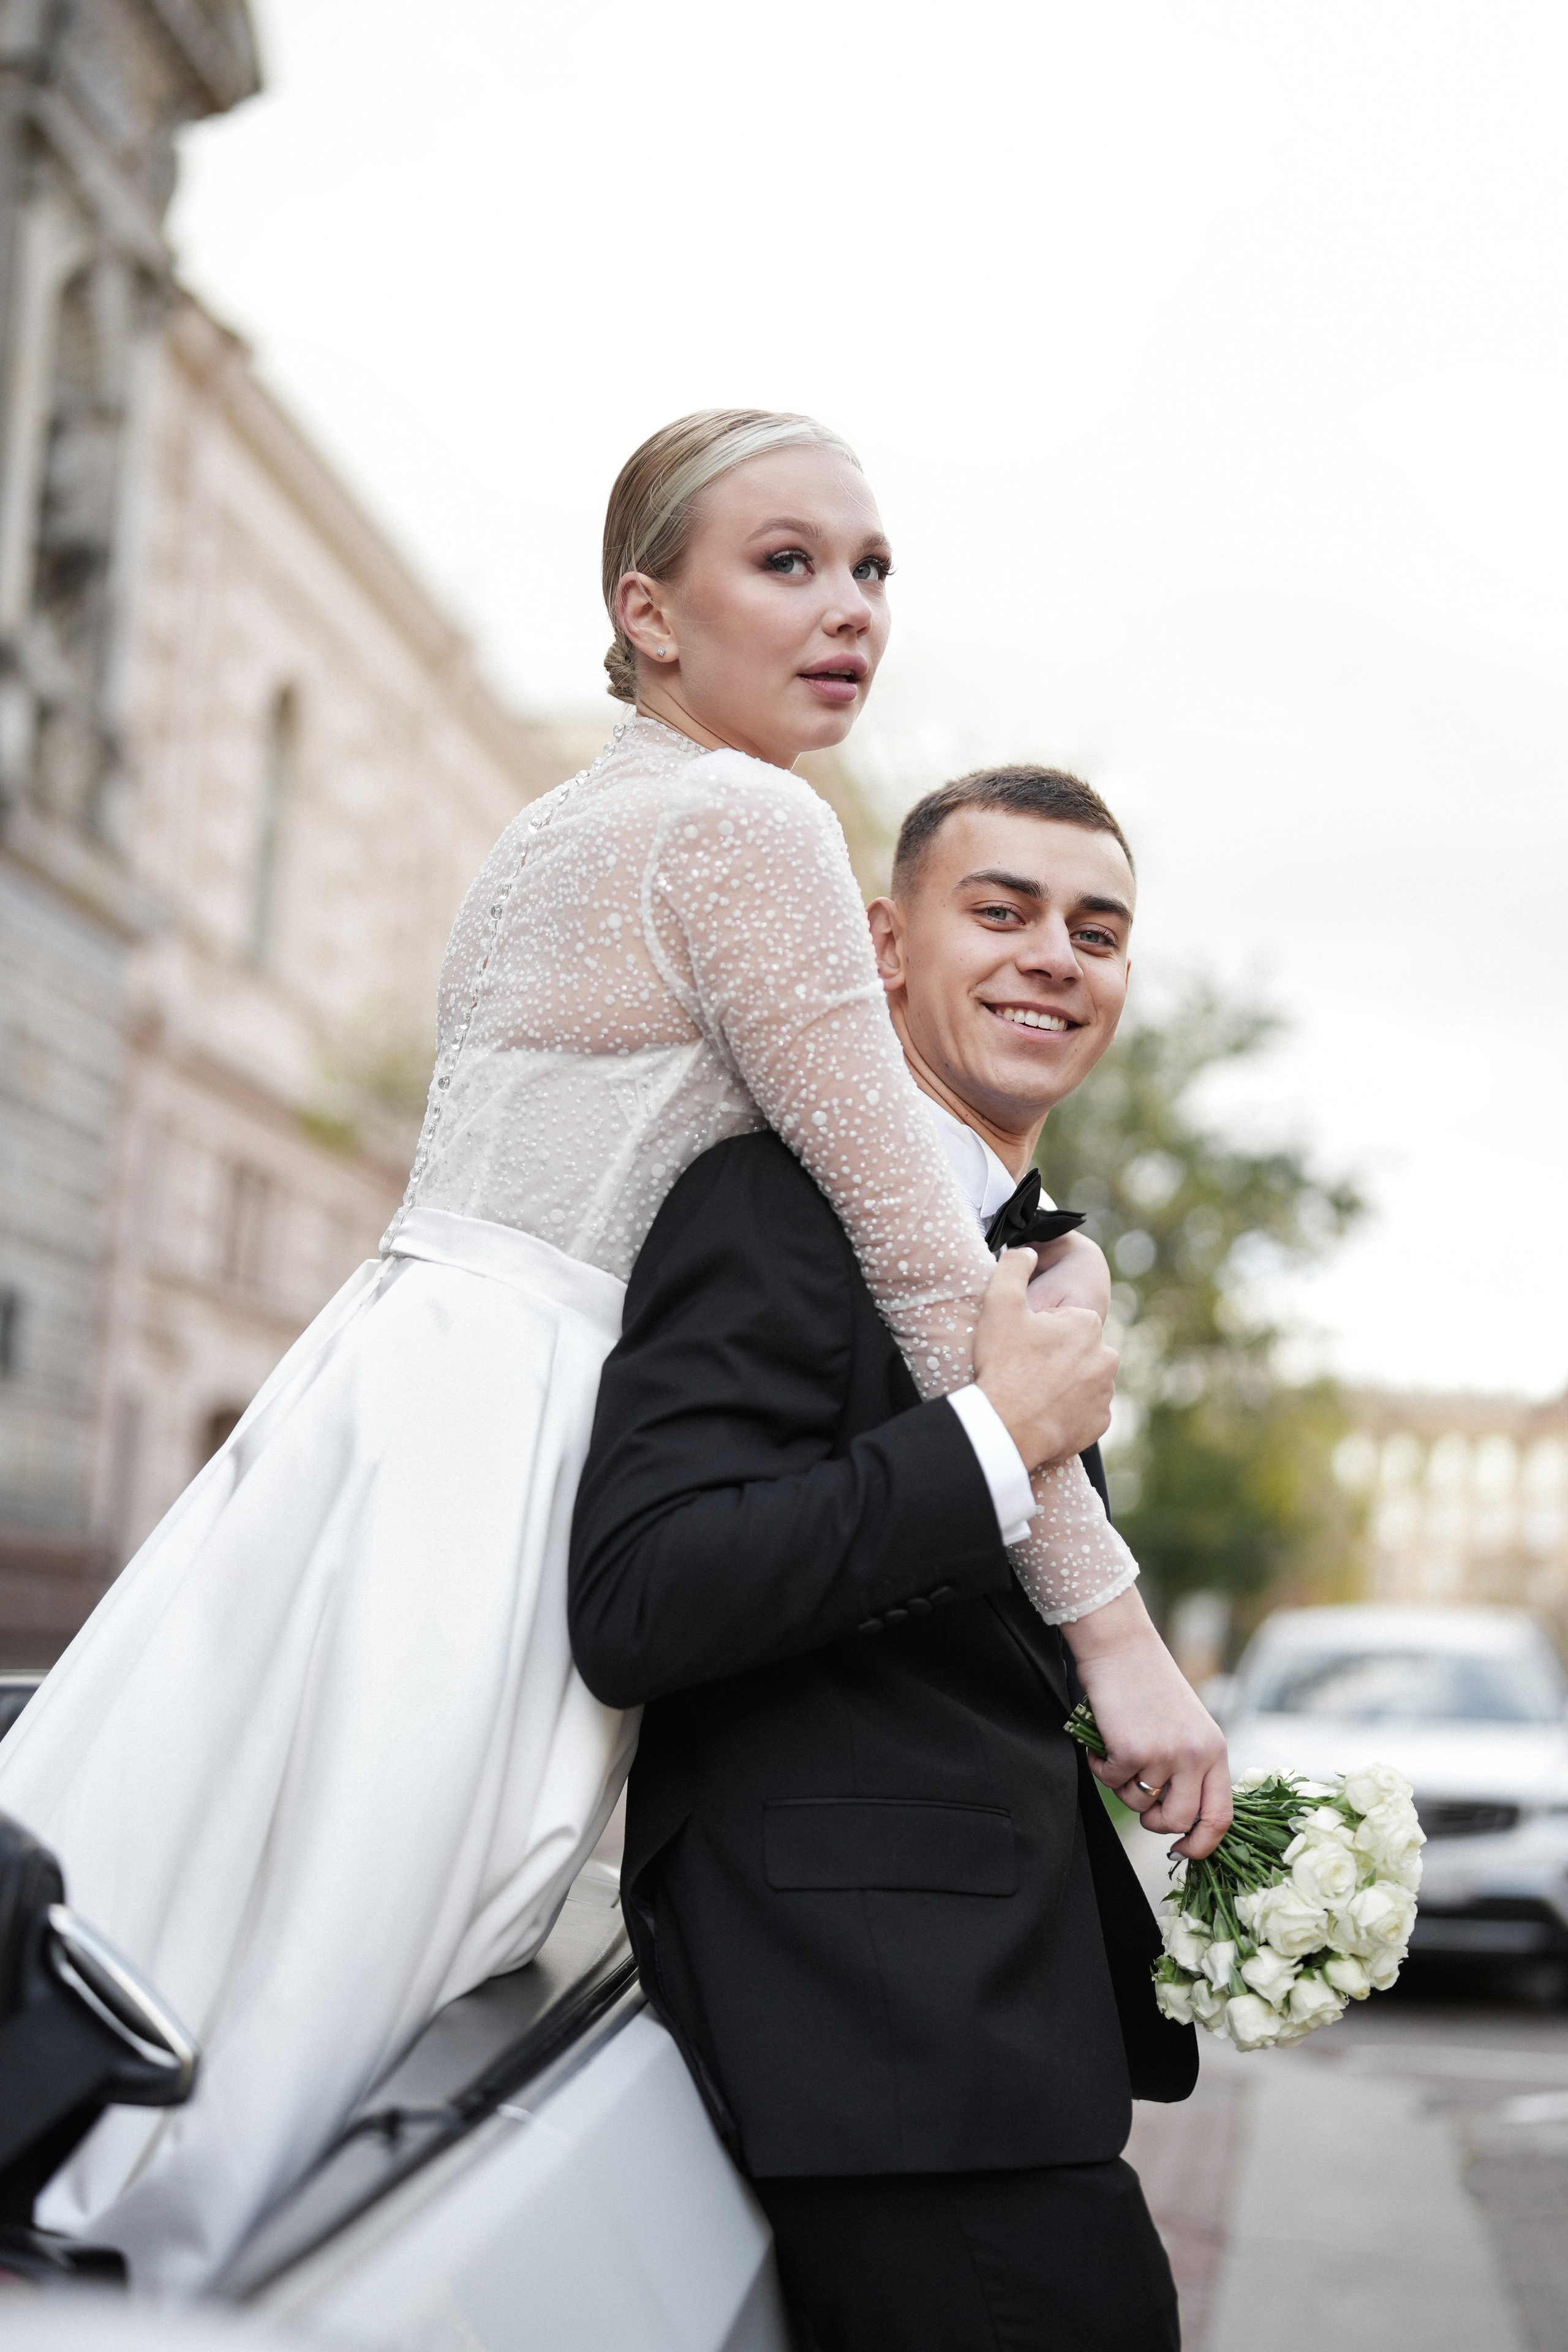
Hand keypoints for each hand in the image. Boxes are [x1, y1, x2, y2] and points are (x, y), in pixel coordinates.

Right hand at [974, 1247, 1117, 1469]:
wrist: (1006, 1426)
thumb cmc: (1004, 1365)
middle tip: (1024, 1367)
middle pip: (1076, 1350)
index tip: (1021, 1343)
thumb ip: (1014, 1267)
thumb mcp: (999, 1305)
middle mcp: (1106, 1357)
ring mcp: (1104, 1394)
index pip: (1066, 1320)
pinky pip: (1084, 1411)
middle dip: (1055, 1355)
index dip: (1040, 1330)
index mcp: (1087, 1325)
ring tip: (1032, 1390)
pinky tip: (1043, 1411)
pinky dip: (1068, 1411)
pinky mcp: (1099, 1424)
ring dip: (1064, 1382)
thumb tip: (1027, 1251)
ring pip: (1083, 1380)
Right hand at [1062, 1587, 1232, 1859]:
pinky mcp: (1132, 1750)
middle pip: (1177, 1820)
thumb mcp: (1186, 1727)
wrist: (1121, 1645)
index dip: (1202, 1843)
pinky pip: (1110, 1781)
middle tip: (1137, 1796)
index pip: (1221, 1816)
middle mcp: (1196, 1755)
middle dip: (1152, 1820)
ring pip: (1138, 1802)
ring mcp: (1165, 1754)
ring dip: (1121, 1784)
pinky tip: (1103, 1738)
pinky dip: (1100, 1765)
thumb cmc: (1149, 1684)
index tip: (1183, 1852)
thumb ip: (1190, 1767)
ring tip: (1119, 1748)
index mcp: (1215, 1750)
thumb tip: (1179, 1819)